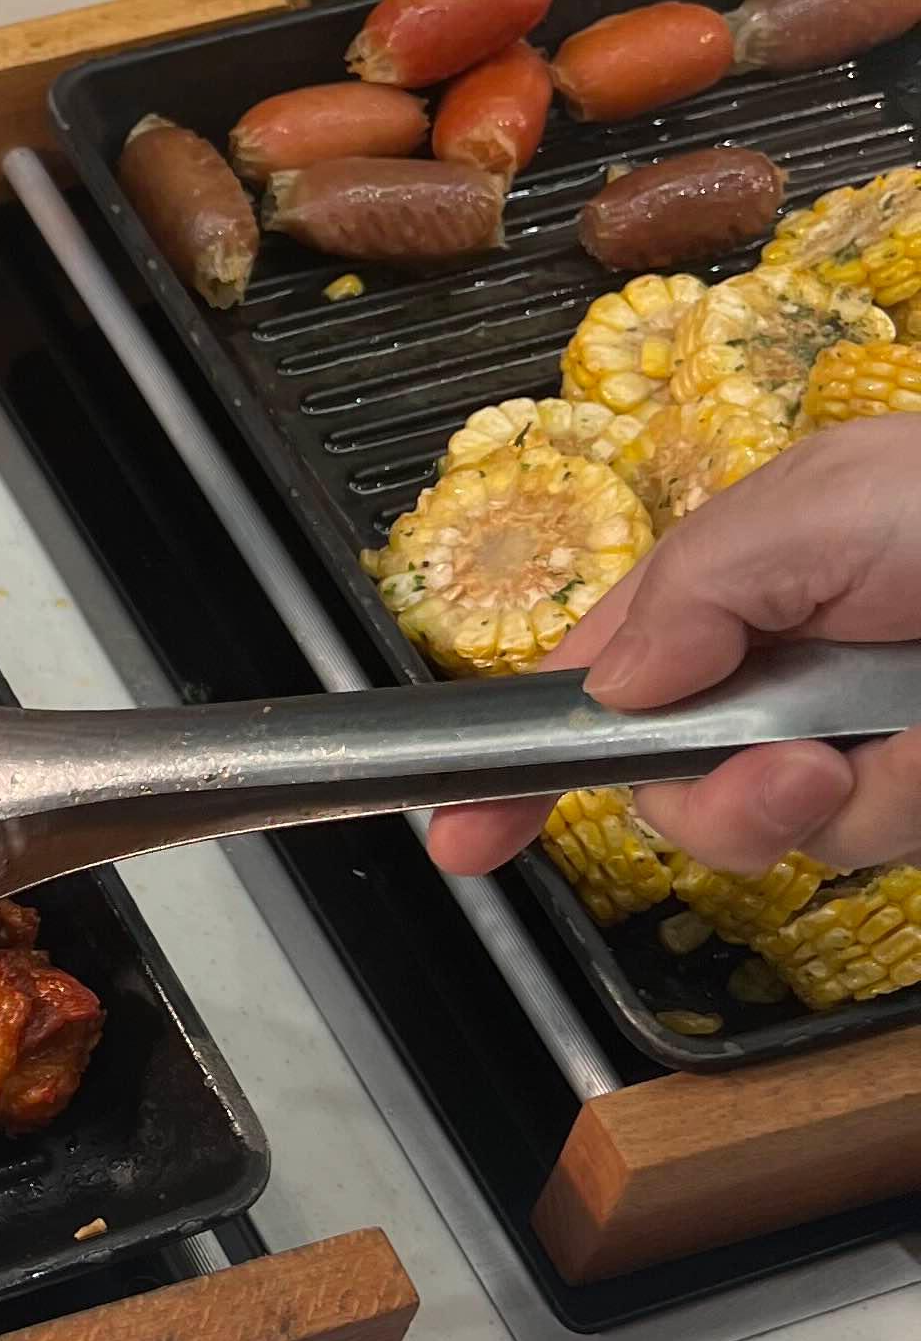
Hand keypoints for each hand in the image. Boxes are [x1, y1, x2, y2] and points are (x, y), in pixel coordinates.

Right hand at [428, 419, 920, 881]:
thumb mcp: (817, 502)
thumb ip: (692, 586)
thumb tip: (614, 683)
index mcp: (734, 589)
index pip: (597, 679)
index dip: (520, 755)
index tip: (463, 829)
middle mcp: (778, 676)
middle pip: (666, 781)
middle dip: (705, 793)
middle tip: (786, 765)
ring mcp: (849, 742)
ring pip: (757, 828)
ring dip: (802, 802)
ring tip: (875, 749)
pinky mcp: (911, 796)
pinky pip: (856, 839)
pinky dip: (891, 802)